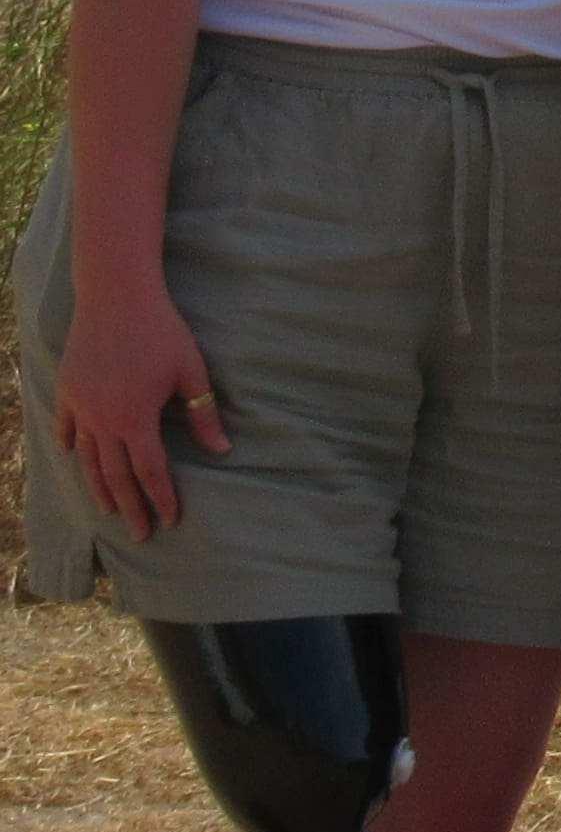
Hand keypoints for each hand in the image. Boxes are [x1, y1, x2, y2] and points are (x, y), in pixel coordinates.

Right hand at [54, 281, 228, 543]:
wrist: (115, 296)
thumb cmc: (161, 331)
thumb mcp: (191, 372)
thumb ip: (204, 414)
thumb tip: (223, 450)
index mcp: (135, 420)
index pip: (150, 472)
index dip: (161, 498)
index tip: (171, 521)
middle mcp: (101, 421)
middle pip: (115, 475)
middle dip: (129, 507)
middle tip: (139, 534)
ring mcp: (79, 407)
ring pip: (86, 458)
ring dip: (98, 486)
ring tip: (108, 509)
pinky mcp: (66, 390)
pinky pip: (66, 427)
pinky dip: (71, 446)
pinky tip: (75, 459)